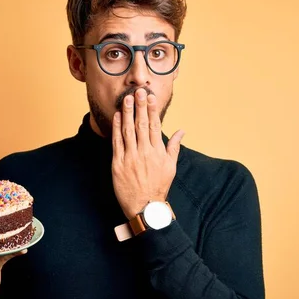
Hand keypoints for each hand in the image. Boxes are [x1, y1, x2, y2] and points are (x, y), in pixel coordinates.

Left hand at [111, 88, 184, 218]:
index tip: (150, 97)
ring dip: (128, 113)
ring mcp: (130, 158)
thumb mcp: (171, 167)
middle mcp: (144, 153)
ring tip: (126, 99)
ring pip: (128, 131)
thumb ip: (174, 147)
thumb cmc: (158, 186)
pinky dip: (116, 129)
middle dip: (140, 106)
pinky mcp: (118, 164)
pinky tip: (117, 117)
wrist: (145, 207)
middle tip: (138, 91)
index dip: (152, 110)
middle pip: (142, 125)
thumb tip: (181, 131)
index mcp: (158, 152)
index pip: (155, 126)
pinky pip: (117, 143)